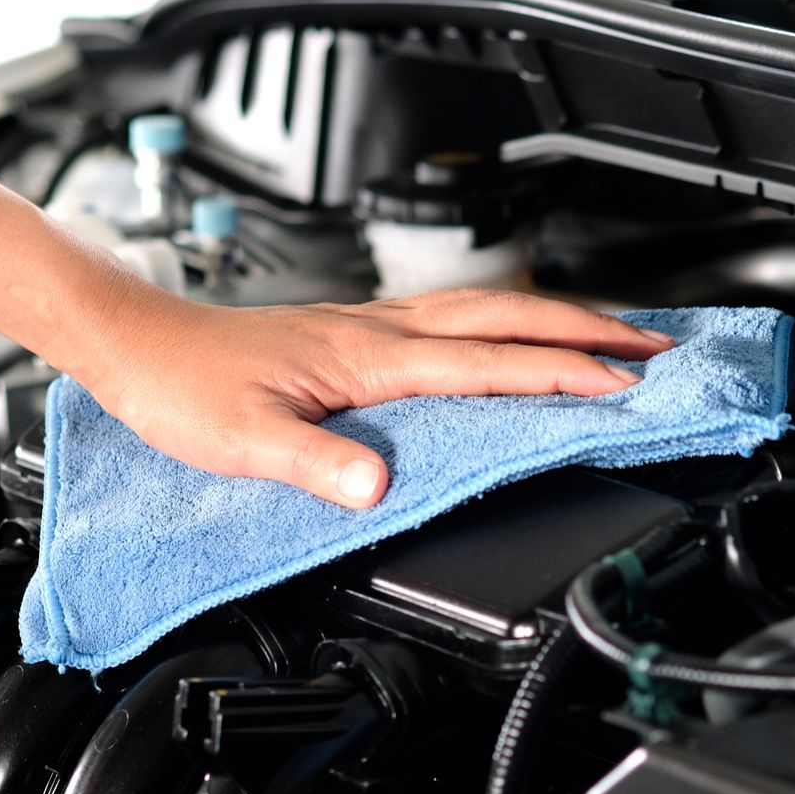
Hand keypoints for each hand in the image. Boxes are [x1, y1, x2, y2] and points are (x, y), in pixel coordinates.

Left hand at [69, 286, 675, 507]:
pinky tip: (517, 333)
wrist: (137, 342)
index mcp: (365, 355)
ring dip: (558, 317)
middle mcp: (378, 329)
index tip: (622, 386)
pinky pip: (456, 316)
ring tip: (615, 332)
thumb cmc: (183, 386)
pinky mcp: (357, 332)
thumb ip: (315, 464)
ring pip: (487, 307)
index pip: (486, 362)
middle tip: (658, 346)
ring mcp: (371, 325)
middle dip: (590, 329)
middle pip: (507, 316)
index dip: (559, 373)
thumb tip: (378, 486)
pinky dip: (510, 321)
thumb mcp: (243, 442)